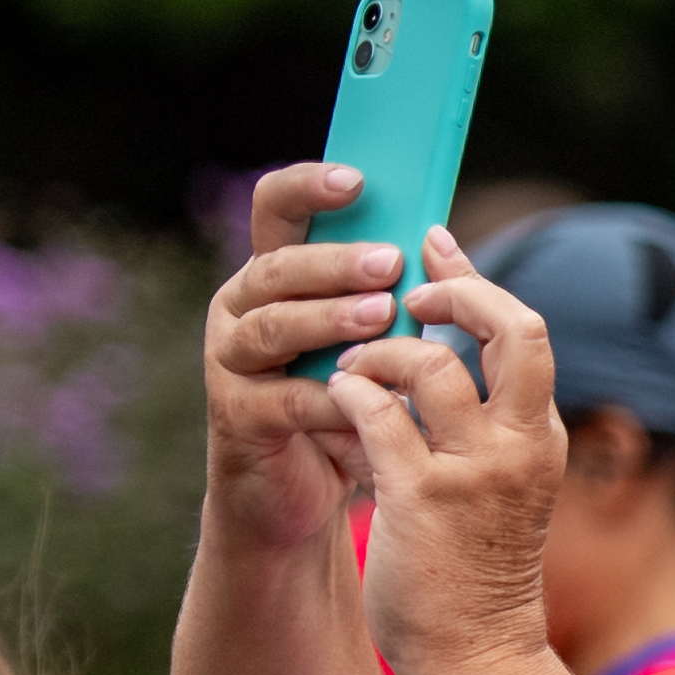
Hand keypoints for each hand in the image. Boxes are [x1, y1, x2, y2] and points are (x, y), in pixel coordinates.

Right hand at [199, 163, 399, 555]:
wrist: (299, 494)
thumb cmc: (344, 404)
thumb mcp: (370, 343)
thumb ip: (391, 293)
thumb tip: (443, 241)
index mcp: (275, 276)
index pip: (276, 209)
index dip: (308, 187)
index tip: (358, 180)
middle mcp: (241, 307)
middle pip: (276, 267)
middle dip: (333, 262)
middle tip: (389, 261)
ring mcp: (231, 360)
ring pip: (272, 327)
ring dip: (328, 319)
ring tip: (382, 315)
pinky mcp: (238, 416)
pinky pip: (285, 398)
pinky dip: (330, 398)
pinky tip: (366, 399)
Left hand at [324, 230, 567, 674]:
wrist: (474, 654)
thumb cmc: (474, 568)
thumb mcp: (501, 485)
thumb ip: (487, 425)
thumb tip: (446, 358)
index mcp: (541, 437)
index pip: (526, 331)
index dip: (475, 280)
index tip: (433, 244)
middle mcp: (521, 445)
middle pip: (513, 327)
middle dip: (456, 291)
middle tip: (405, 295)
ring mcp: (476, 471)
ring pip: (431, 364)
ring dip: (378, 349)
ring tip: (352, 366)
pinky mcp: (424, 498)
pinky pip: (379, 414)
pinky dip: (350, 391)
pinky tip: (335, 397)